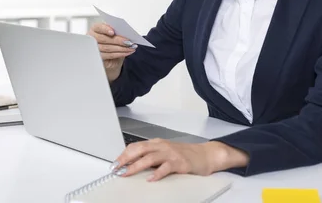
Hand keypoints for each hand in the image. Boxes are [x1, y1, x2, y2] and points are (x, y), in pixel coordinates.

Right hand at [87, 22, 136, 81]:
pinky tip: (128, 52)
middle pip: (104, 39)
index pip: (99, 27)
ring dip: (122, 48)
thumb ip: (117, 31)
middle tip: (128, 41)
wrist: (110, 56)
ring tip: (131, 47)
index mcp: (95, 29)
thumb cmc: (112, 41)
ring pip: (108, 48)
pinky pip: (110, 55)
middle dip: (118, 40)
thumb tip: (125, 31)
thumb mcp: (115, 34)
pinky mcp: (99, 58)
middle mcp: (92, 38)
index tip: (113, 32)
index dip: (105, 29)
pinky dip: (120, 53)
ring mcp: (94, 49)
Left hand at [112, 139, 248, 181]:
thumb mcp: (165, 153)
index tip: (115, 163)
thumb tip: (133, 165)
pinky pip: (166, 167)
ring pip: (150, 158)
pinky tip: (151, 179)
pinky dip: (157, 173)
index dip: (124, 154)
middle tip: (117, 168)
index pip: (136, 146)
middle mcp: (162, 146)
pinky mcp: (180, 163)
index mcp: (157, 144)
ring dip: (136, 166)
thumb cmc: (185, 155)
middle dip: (126, 159)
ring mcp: (171, 154)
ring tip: (127, 173)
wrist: (206, 154)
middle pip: (140, 149)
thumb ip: (152, 157)